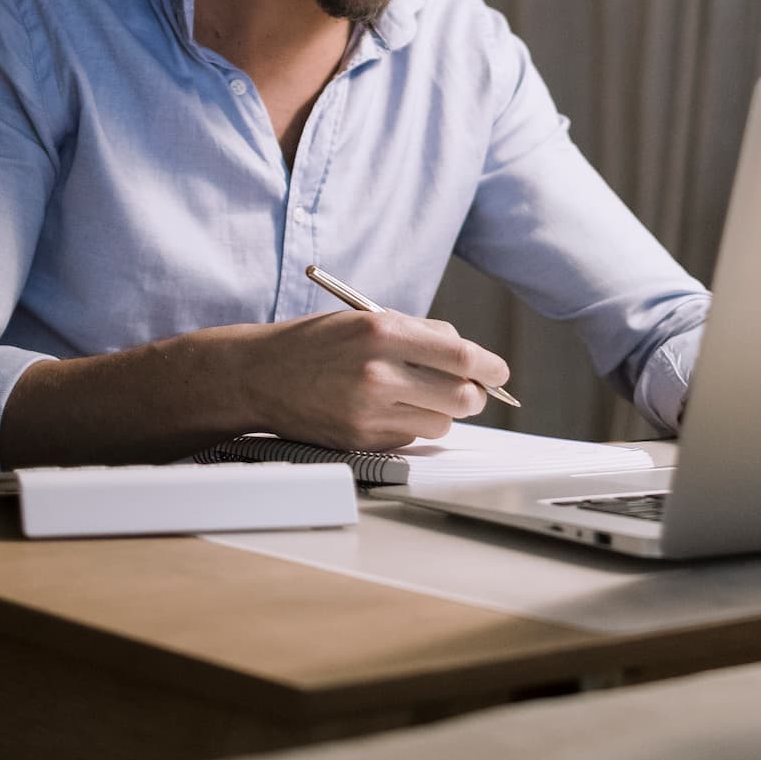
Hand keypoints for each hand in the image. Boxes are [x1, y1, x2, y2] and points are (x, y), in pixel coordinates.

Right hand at [206, 309, 510, 449]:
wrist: (260, 375)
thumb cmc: (319, 342)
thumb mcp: (368, 319)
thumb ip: (422, 334)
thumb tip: (470, 356)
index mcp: (383, 332)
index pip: (462, 355)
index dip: (491, 366)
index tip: (499, 371)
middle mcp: (378, 373)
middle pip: (462, 397)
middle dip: (475, 394)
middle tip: (470, 388)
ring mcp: (368, 411)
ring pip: (442, 423)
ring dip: (441, 411)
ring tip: (415, 395)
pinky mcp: (360, 440)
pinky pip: (412, 439)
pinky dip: (412, 425)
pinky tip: (386, 409)